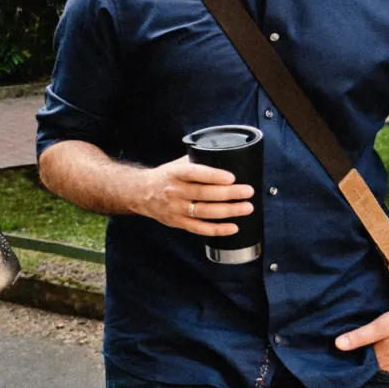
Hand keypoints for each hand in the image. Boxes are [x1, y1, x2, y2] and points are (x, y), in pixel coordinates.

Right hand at [137, 155, 253, 235]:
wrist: (140, 193)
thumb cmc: (164, 176)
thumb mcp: (176, 164)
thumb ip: (197, 161)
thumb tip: (224, 157)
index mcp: (175, 173)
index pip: (195, 173)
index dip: (213, 176)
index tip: (231, 177)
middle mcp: (175, 191)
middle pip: (204, 194)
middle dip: (229, 193)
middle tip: (248, 191)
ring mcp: (176, 209)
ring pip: (205, 212)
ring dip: (228, 211)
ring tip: (247, 207)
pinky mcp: (177, 223)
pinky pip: (199, 229)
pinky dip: (217, 230)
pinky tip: (233, 228)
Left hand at [335, 303, 388, 372]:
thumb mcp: (383, 326)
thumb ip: (361, 336)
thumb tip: (337, 345)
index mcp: (381, 359)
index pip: (356, 364)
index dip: (343, 358)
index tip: (329, 353)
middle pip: (365, 364)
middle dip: (353, 357)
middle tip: (336, 346)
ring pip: (376, 361)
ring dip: (366, 355)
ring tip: (352, 344)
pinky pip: (386, 359)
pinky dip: (378, 353)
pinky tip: (373, 345)